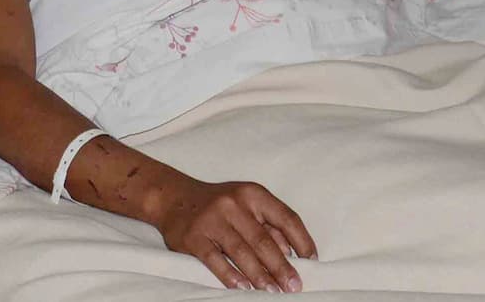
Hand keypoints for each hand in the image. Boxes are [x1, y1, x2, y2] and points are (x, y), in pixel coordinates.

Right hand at [154, 177, 316, 292]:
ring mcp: (212, 220)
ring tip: (273, 291)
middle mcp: (234, 204)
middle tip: (294, 286)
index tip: (311, 260)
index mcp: (252, 194)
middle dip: (281, 266)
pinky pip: (215, 260)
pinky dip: (231, 275)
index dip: (301, 240)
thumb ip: (268, 224)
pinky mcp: (194, 237)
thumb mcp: (245, 204)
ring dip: (259, 275)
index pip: (285, 217)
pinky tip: (243, 288)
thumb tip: (291, 252)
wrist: (173, 198)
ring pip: (241, 252)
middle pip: (264, 240)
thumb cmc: (218, 203)